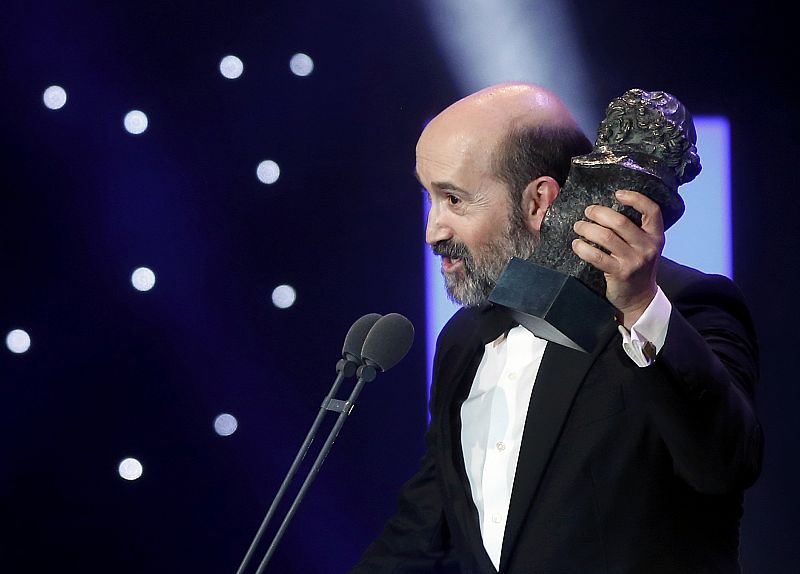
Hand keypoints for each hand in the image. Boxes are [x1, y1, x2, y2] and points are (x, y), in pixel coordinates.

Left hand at [571, 190, 663, 329]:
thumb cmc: (637, 268)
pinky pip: (597, 256)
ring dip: (587, 228)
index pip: (652, 211)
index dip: (635, 198)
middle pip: (620, 222)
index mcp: (656, 237)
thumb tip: (606, 209)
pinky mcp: (620, 273)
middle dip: (599, 213)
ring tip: (578, 227)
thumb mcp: (644, 247)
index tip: (617, 193)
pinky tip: (576, 244)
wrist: (639, 298)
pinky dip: (583, 248)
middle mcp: (648, 247)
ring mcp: (634, 261)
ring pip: (606, 237)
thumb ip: (634, 231)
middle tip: (588, 211)